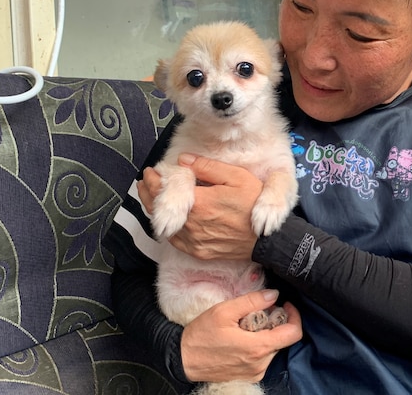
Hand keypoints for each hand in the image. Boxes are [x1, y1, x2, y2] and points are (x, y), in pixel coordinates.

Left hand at [138, 154, 262, 260]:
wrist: (266, 240)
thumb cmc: (255, 204)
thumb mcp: (237, 178)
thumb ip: (208, 167)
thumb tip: (183, 160)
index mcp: (200, 203)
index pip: (166, 190)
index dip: (154, 180)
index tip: (151, 170)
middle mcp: (192, 224)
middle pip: (160, 208)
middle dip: (148, 193)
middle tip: (144, 182)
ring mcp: (194, 241)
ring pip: (164, 224)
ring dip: (154, 210)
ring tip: (150, 197)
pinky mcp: (198, 252)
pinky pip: (174, 240)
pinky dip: (166, 227)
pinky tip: (166, 219)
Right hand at [180, 289, 301, 382]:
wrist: (182, 359)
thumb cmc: (201, 335)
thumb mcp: (225, 311)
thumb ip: (252, 301)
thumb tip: (274, 295)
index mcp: (258, 348)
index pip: (293, 333)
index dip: (293, 316)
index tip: (284, 305)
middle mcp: (260, 363)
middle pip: (282, 339)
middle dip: (276, 322)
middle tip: (259, 311)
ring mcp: (255, 372)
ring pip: (273, 348)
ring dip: (266, 333)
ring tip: (246, 325)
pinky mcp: (249, 376)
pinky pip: (263, 358)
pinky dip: (258, 345)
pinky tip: (242, 337)